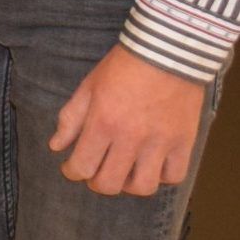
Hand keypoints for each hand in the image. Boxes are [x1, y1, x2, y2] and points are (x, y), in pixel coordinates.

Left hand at [51, 43, 208, 196]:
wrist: (165, 52)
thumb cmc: (122, 67)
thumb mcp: (87, 87)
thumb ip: (70, 119)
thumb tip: (56, 147)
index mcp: (102, 123)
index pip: (82, 167)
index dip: (72, 172)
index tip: (71, 168)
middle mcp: (131, 138)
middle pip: (110, 184)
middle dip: (97, 183)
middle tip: (96, 173)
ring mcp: (160, 143)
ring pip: (143, 187)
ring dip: (129, 185)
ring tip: (124, 172)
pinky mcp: (184, 142)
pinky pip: (174, 176)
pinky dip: (161, 177)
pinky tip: (152, 165)